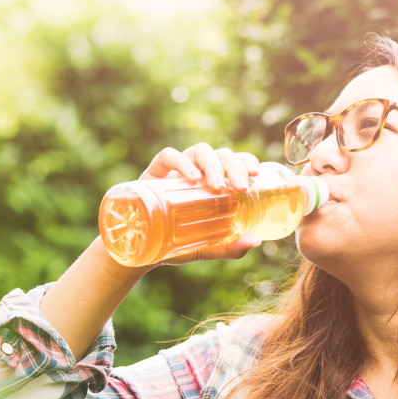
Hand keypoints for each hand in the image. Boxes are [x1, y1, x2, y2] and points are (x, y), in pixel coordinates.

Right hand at [140, 143, 262, 263]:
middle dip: (234, 166)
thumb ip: (230, 247)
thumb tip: (255, 242)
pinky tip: (191, 178)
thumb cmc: (178, 242)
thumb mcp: (208, 247)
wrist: (142, 248)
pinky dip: (181, 162)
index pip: (234, 161)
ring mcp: (178, 169)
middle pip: (221, 154)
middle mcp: (199, 171)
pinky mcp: (156, 171)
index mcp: (215, 182)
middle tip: (241, 187)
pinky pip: (169, 156)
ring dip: (212, 164)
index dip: (246, 160)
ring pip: (200, 150)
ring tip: (216, 186)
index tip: (256, 173)